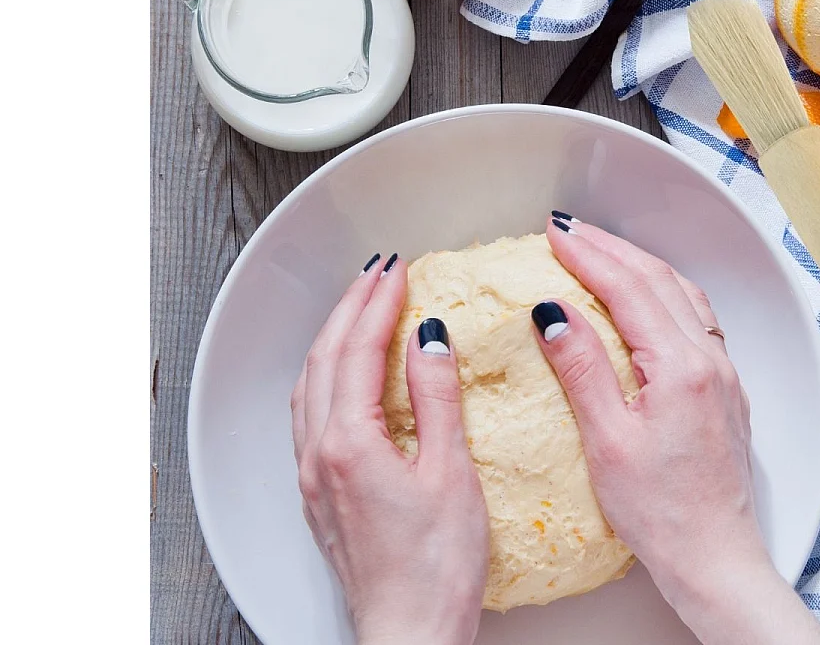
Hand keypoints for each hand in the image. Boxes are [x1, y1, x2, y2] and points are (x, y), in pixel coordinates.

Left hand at [290, 252, 488, 644]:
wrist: (410, 633)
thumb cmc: (436, 567)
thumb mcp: (450, 472)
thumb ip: (436, 398)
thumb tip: (429, 337)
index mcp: (349, 444)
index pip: (358, 351)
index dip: (377, 304)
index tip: (396, 270)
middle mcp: (319, 455)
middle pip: (325, 360)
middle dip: (351, 308)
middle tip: (377, 273)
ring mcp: (313, 477)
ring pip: (310, 386)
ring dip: (334, 340)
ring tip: (359, 310)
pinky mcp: (319, 495)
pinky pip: (309, 415)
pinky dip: (326, 376)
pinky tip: (343, 376)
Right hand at [531, 216, 819, 644]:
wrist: (714, 556)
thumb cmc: (660, 512)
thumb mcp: (607, 440)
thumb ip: (582, 370)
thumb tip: (553, 312)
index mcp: (681, 368)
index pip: (630, 290)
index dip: (589, 256)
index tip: (556, 234)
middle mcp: (709, 361)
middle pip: (659, 282)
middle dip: (612, 249)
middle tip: (570, 230)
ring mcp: (723, 374)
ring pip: (683, 296)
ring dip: (641, 267)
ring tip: (602, 252)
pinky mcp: (725, 391)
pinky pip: (697, 319)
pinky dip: (665, 294)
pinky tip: (647, 299)